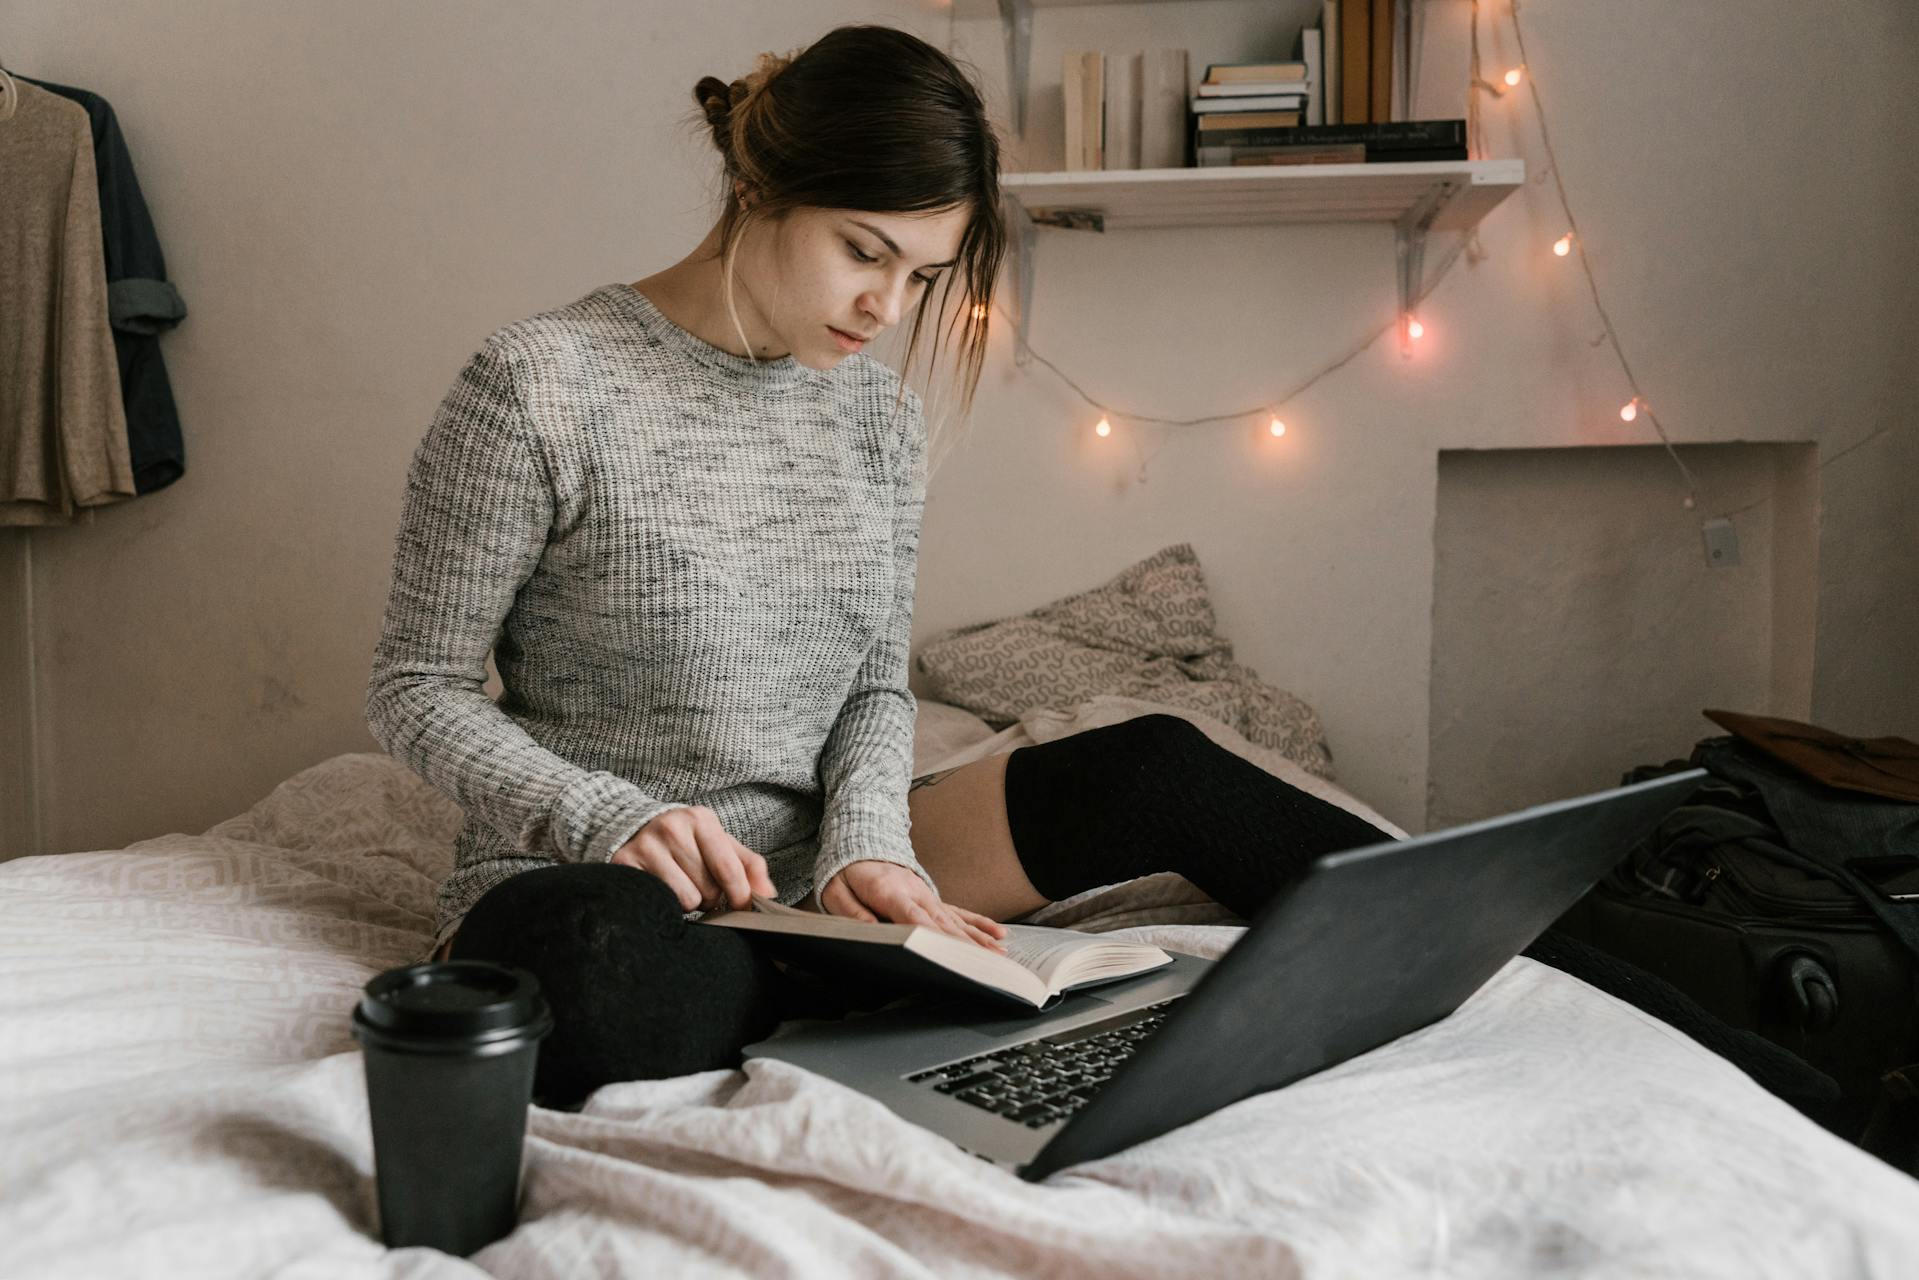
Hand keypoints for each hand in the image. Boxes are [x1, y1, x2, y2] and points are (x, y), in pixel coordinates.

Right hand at [611, 805, 776, 912]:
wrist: (635, 831)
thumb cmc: (687, 844)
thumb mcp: (720, 845)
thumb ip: (749, 867)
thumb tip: (768, 895)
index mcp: (701, 819)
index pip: (729, 869)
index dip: (740, 896)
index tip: (741, 908)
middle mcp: (673, 827)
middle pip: (709, 889)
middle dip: (710, 897)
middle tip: (698, 885)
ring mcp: (647, 845)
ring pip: (687, 899)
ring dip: (688, 902)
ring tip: (680, 886)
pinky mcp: (626, 863)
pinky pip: (662, 901)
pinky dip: (667, 903)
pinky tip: (663, 889)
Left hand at [818, 860, 1007, 951]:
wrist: (860, 843)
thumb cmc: (847, 873)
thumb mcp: (837, 891)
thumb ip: (853, 912)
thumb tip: (872, 930)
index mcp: (889, 891)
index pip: (913, 917)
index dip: (931, 935)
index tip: (948, 952)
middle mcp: (914, 892)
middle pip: (941, 923)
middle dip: (964, 945)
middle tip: (985, 963)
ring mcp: (926, 895)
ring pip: (955, 920)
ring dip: (978, 938)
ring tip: (999, 954)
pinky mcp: (932, 898)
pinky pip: (958, 912)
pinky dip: (978, 924)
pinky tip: (997, 934)